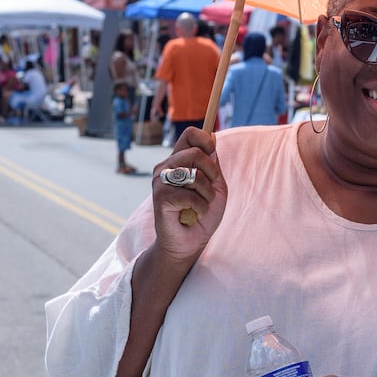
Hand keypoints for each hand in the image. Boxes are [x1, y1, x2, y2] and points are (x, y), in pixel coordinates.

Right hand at [151, 126, 224, 262]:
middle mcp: (167, 167)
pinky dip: (200, 207)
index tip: (213, 154)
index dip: (206, 140)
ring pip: (195, 174)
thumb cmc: (202, 212)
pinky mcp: (161, 197)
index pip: (190, 134)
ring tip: (201, 205)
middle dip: (212, 173)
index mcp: (179, 160)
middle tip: (210, 191)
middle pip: (196, 152)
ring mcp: (161, 181)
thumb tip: (212, 136)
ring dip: (207, 194)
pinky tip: (194, 214)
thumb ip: (213, 164)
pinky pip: (191, 196)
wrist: (190, 241)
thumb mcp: (215, 185)